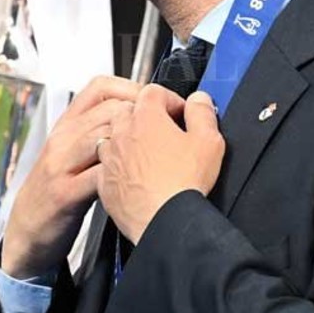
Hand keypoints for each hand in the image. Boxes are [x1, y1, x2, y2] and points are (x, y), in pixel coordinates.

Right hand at [0, 76, 141, 279]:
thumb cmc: (58, 190)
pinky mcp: (63, 194)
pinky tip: (141, 183)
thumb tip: (140, 118)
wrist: (27, 228)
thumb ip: (98, 134)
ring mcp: (60, 165)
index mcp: (67, 125)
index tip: (160, 102)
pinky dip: (124, 177)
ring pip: (105, 137)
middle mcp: (62, 138)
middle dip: (147, 117)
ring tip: (161, 155)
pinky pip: (99, 175)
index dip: (135, 89)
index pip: (100, 87)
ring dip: (138, 144)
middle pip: (111, 110)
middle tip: (173, 130)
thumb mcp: (73, 153)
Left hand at [96, 86, 224, 243]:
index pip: (153, 91)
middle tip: (164, 132)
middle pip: (128, 110)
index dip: (170, 99)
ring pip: (113, 136)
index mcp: (146, 117)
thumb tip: (199, 100)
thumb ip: (203, 112)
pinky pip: (108, 165)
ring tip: (148, 154)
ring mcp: (109, 157)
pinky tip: (136, 177)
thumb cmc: (182, 184)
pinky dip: (119, 166)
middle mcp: (122, 132)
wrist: (162, 221)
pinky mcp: (104, 181)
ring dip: (128, 140)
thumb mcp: (208, 141)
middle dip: (145, 116)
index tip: (180, 114)